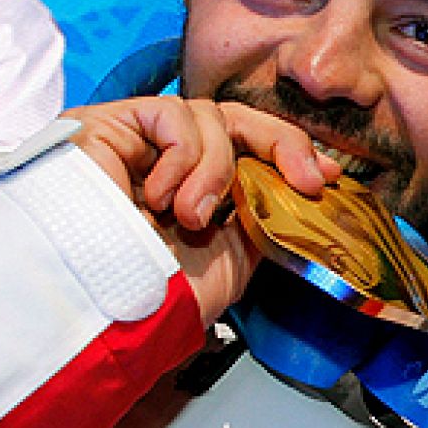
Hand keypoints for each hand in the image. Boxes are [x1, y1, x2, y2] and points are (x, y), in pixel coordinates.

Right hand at [62, 97, 339, 322]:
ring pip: (206, 115)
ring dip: (215, 167)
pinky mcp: (104, 126)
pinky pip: (169, 114)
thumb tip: (300, 184)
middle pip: (233, 119)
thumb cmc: (160, 297)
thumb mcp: (233, 253)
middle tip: (302, 178)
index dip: (289, 150)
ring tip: (192, 217)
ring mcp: (133, 142)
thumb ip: (258, 210)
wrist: (109, 314)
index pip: (246, 145)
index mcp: (194, 188)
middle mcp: (163, 161)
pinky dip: (182, 156)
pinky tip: (160, 198)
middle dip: (279, 142)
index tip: (324, 176)